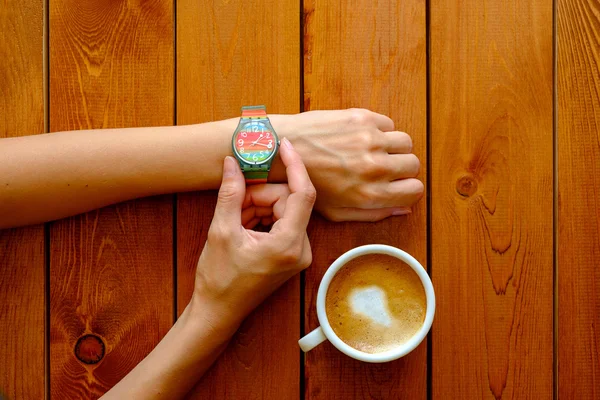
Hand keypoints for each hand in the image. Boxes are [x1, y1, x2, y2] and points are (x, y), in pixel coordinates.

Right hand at [192, 138, 315, 327]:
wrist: (219, 311)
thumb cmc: (219, 278)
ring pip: (285, 210)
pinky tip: (243, 227)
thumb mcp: (221, 231)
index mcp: (288, 244)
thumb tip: (231, 163)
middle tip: (235, 202)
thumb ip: (230, 194)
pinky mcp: (293, 254)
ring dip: (259, 207)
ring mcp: (299, 252)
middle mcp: (301, 249)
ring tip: (235, 221)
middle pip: (289, 201)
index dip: (295, 166)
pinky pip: (283, 222)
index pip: (302, 193)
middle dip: (260, 196)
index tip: (284, 146)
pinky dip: (263, 218)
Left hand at [270, 108, 422, 221]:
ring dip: (395, 147)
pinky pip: (389, 123)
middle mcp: (375, 167)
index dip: (408, 188)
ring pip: (405, 142)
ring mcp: (370, 140)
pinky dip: (381, 130)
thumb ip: (374, 213)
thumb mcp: (337, 211)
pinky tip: (362, 136)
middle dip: (403, 168)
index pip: (415, 190)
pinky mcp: (362, 118)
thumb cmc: (305, 182)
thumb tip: (406, 208)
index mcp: (370, 194)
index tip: (398, 185)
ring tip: (375, 151)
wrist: (279, 149)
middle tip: (385, 167)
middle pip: (414, 165)